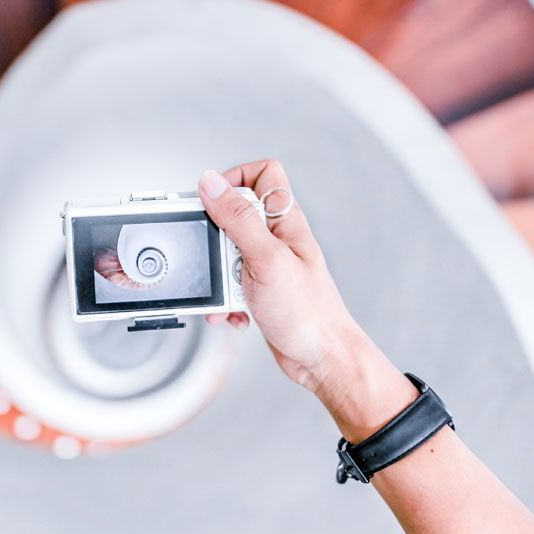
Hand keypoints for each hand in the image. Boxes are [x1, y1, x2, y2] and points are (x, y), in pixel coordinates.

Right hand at [197, 160, 383, 403]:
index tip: (214, 200)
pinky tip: (235, 313)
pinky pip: (229, 287)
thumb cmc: (309, 313)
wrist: (321, 359)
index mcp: (286, 221)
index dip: (235, 178)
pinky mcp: (260, 290)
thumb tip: (211, 183)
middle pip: (233, 217)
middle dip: (217, 241)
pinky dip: (226, 301)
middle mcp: (278, 239)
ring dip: (220, 279)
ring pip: (226, 256)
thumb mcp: (266, 258)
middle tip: (222, 259)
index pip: (263, 173)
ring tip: (230, 294)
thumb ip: (237, 219)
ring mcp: (268, 265)